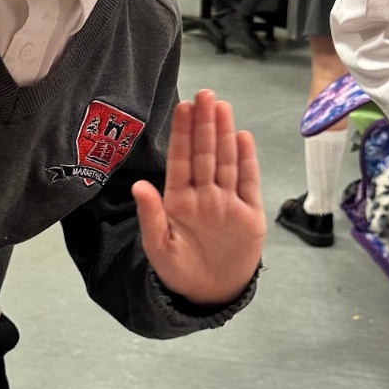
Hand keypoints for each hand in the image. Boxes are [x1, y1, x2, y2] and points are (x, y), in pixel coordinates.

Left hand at [132, 88, 265, 306]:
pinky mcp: (249, 214)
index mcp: (179, 201)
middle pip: (205, 154)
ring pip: (226, 162)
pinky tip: (243, 138)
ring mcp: (228, 202)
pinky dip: (247, 161)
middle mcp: (204, 195)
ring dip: (224, 135)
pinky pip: (248, 182)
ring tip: (223, 107)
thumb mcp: (159, 247)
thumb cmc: (179, 271)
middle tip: (205, 94)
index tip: (184, 107)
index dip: (183, 134)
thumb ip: (150, 216)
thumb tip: (139, 186)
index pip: (181, 160)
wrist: (211, 294)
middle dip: (205, 124)